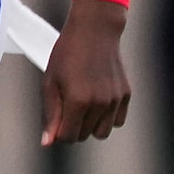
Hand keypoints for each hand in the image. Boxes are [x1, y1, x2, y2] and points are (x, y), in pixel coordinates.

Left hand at [44, 0, 131, 145]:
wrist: (95, 30)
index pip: (67, 137)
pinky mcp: (125, 95)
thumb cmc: (67, 53)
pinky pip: (117, 121)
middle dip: (72, 127)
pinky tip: (98, 100)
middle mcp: (100, 103)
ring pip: (102, 133)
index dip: (57, 132)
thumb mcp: (50, 82)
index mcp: (78, 101)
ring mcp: (115, 99)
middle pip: (83, 136)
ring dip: (90, 126)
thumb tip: (48, 143)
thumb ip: (50, 115)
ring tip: (82, 105)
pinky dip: (107, 117)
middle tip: (66, 104)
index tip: (55, 119)